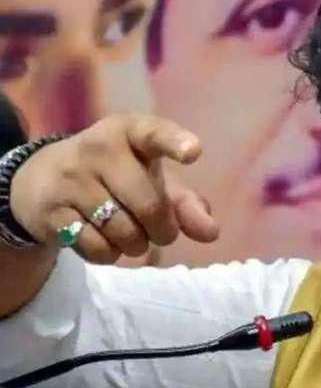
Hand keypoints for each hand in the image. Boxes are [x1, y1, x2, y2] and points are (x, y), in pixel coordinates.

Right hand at [8, 115, 218, 263]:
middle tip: (161, 232)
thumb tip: (211, 233)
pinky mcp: (51, 211)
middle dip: (164, 230)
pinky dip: (110, 254)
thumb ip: (185, 204)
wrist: (42, 181)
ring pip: (124, 232)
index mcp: (130, 132)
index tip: (194, 151)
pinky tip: (102, 239)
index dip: (175, 143)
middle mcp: (99, 149)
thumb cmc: (115, 177)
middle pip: (149, 206)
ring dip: (137, 245)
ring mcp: (71, 179)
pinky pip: (98, 248)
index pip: (154, 133)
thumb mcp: (152, 180)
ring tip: (130, 234)